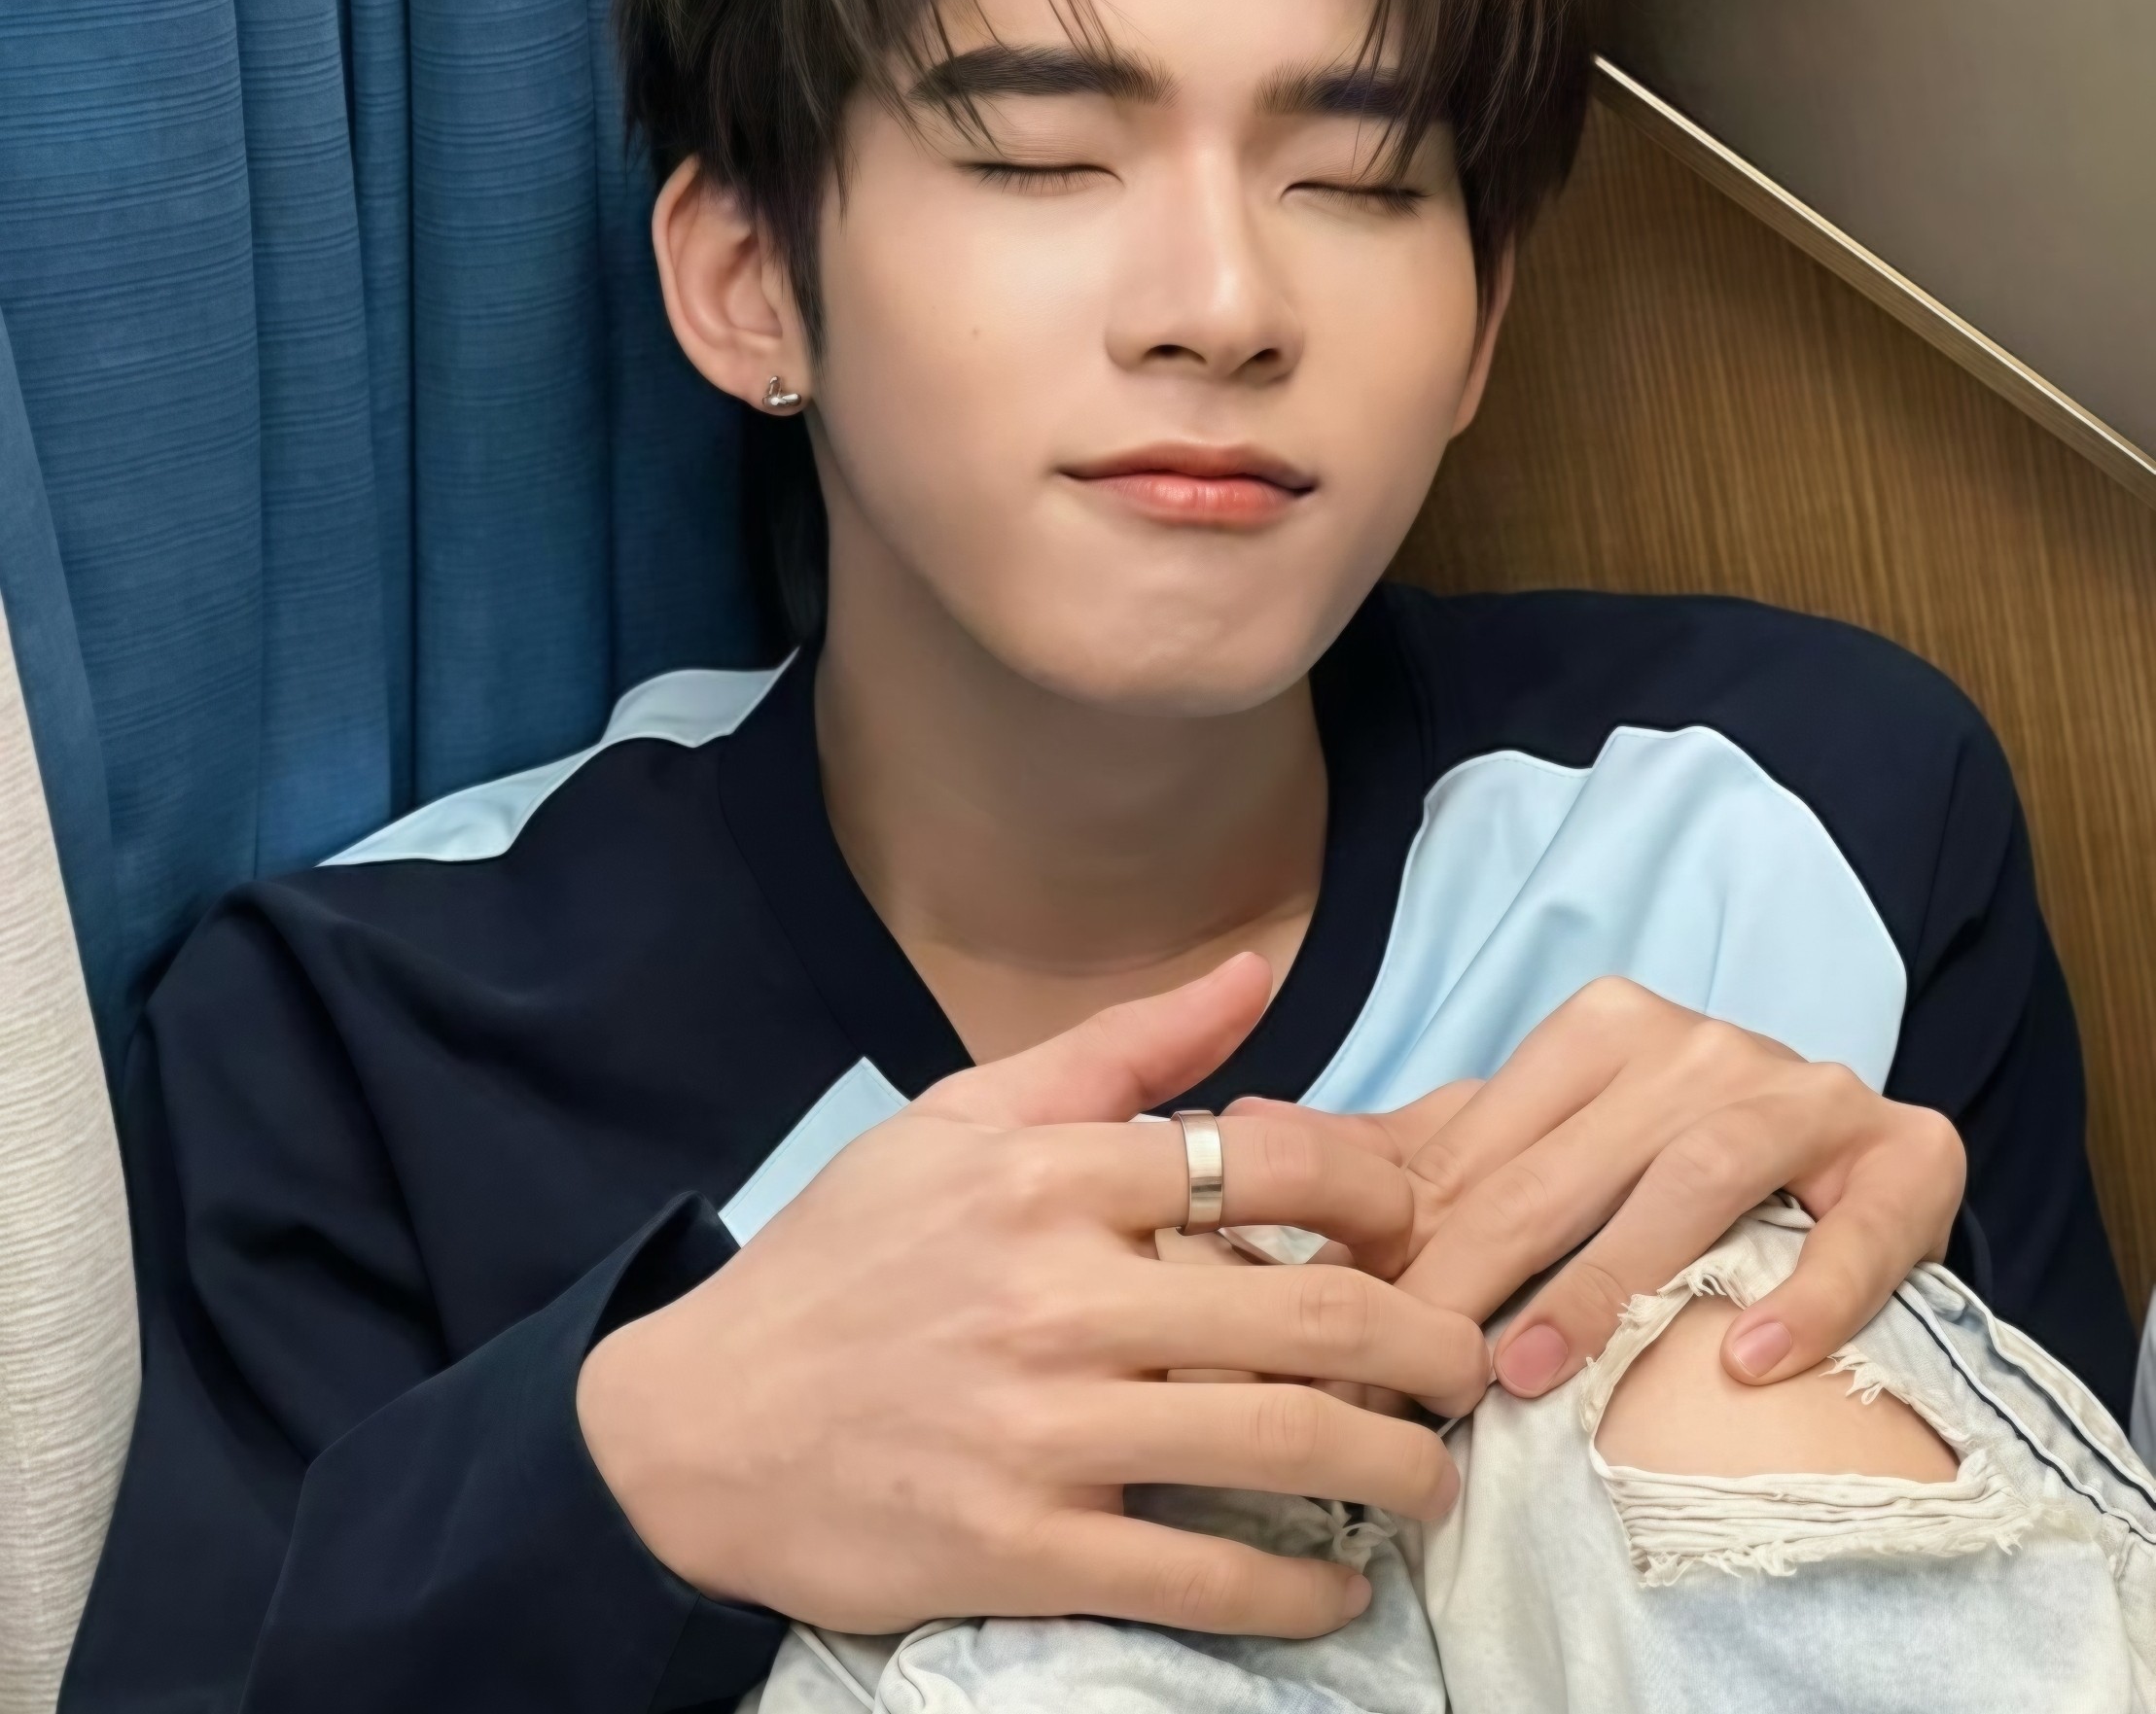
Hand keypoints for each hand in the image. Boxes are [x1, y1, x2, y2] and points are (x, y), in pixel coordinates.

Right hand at [575, 955, 1488, 1638]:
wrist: (699, 1421)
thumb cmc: (846, 1256)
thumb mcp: (958, 1120)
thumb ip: (1115, 1051)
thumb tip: (1253, 974)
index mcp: (1049, 1174)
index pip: (1270, 1158)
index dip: (1380, 1189)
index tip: (1414, 1222)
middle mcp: (1056, 1292)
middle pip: (1313, 1311)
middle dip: (1429, 1347)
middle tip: (1467, 1366)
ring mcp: (1041, 1429)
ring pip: (1283, 1448)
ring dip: (1396, 1471)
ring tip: (1432, 1477)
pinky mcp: (1019, 1549)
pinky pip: (1203, 1577)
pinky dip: (1299, 1593)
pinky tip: (1340, 1587)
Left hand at [1234, 976, 1964, 1395]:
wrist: (1836, 1156)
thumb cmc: (1647, 1161)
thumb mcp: (1524, 1147)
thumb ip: (1400, 1152)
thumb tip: (1237, 1129)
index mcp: (1595, 1029)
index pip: (1481, 1143)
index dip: (1405, 1236)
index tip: (1333, 1324)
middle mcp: (1694, 1044)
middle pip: (1563, 1168)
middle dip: (1475, 1273)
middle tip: (1409, 1371)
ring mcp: (1800, 1091)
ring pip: (1690, 1181)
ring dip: (1611, 1283)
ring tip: (1534, 1375)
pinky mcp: (1903, 1152)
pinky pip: (1856, 1220)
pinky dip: (1807, 1288)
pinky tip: (1749, 1359)